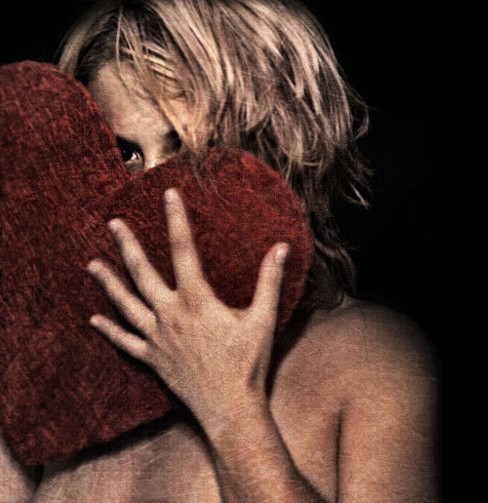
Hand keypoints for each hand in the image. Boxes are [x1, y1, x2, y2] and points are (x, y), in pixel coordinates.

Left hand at [87, 188, 287, 416]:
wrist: (229, 407)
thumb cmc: (248, 363)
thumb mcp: (263, 318)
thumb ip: (269, 280)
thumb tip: (281, 247)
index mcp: (197, 300)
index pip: (183, 250)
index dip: (176, 219)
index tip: (169, 194)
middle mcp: (170, 315)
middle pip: (142, 273)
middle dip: (128, 246)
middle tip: (113, 223)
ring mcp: (157, 338)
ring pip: (125, 304)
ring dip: (108, 283)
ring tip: (92, 264)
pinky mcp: (153, 359)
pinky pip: (125, 341)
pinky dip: (108, 330)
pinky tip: (93, 319)